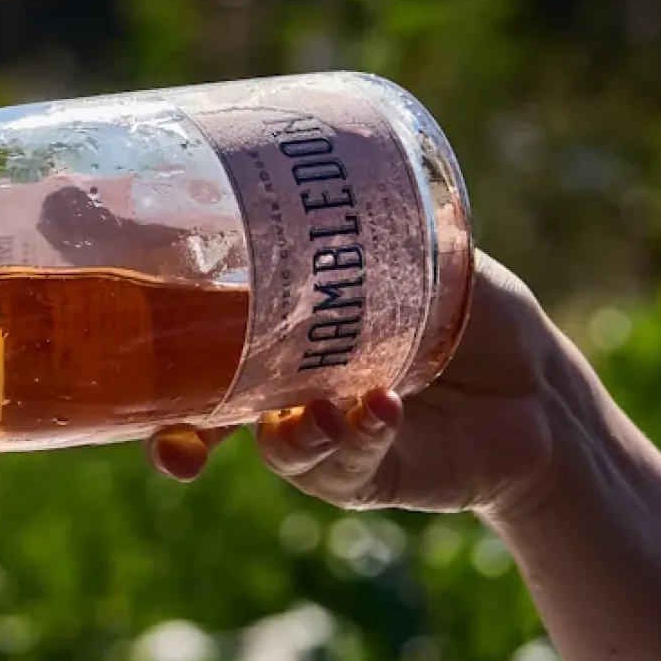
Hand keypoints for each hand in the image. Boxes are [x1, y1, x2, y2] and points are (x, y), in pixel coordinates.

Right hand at [148, 251, 587, 520]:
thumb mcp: (419, 256)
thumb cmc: (470, 315)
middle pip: (212, 422)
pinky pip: (348, 462)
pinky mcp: (370, 475)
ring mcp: (324, 439)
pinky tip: (384, 408)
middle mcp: (285, 397)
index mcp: (279, 343)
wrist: (536, 385)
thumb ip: (376, 236)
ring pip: (281, 448)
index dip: (154, 370)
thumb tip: (318, 185)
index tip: (123, 364)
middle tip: (179, 447)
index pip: (199, 357)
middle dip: (184, 439)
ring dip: (291, 437)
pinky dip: (361, 435)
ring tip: (315, 413)